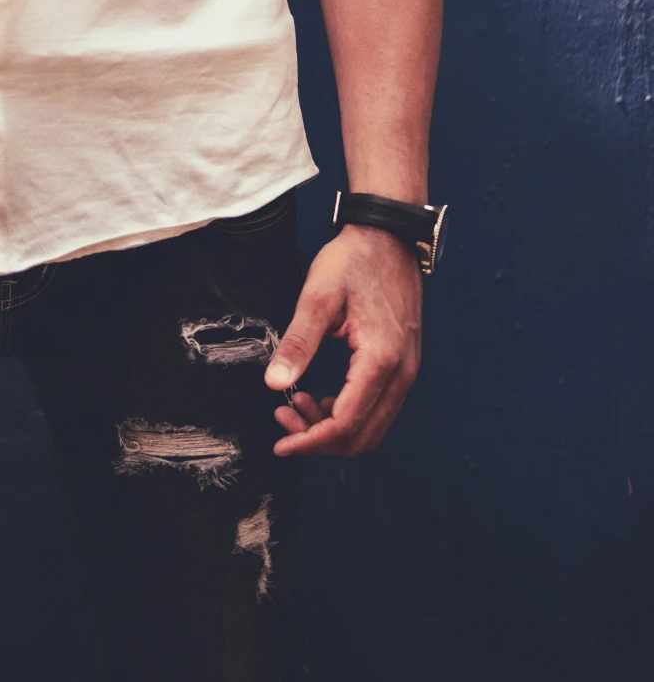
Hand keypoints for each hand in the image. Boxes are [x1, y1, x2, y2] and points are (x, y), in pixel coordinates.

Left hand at [264, 226, 421, 457]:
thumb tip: (274, 383)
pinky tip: (319, 396)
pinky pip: (377, 407)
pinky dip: (346, 413)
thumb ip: (298, 343)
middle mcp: (401, 373)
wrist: (388, 237)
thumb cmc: (354, 261)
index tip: (281, 444)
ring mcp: (406, 371)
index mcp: (380, 360)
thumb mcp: (318, 297)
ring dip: (332, 428)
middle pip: (362, 435)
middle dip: (319, 439)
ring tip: (295, 406)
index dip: (311, 441)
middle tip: (283, 421)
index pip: (347, 424)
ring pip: (371, 426)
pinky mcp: (402, 365)